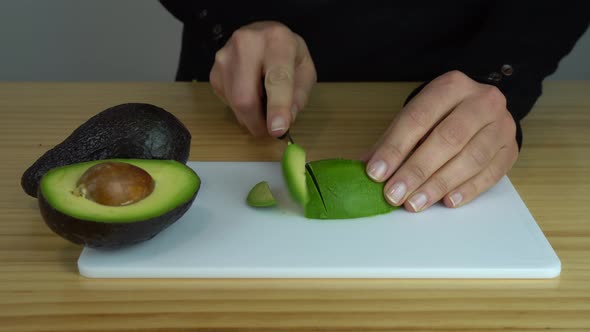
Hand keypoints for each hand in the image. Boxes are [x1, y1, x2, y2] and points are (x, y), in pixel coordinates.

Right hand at [210, 21, 316, 136]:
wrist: (262, 36)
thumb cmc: (287, 54)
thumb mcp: (305, 71)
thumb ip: (299, 96)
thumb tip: (285, 122)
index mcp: (277, 40)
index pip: (276, 78)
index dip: (277, 107)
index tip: (278, 130)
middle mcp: (246, 43)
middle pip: (246, 97)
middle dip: (259, 122)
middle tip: (271, 130)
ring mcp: (225, 57)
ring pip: (235, 104)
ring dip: (251, 117)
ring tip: (264, 106)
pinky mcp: (214, 72)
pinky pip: (228, 102)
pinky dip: (241, 109)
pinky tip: (251, 95)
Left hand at [364, 70, 518, 211]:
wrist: (482, 111)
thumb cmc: (442, 116)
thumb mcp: (416, 118)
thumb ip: (392, 141)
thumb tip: (365, 168)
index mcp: (451, 86)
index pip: (418, 117)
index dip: (395, 147)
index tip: (376, 172)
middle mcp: (482, 101)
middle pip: (448, 138)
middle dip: (416, 170)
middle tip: (394, 194)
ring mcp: (501, 125)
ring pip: (471, 158)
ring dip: (439, 184)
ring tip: (415, 203)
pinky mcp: (510, 149)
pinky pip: (490, 173)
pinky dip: (467, 190)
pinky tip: (447, 201)